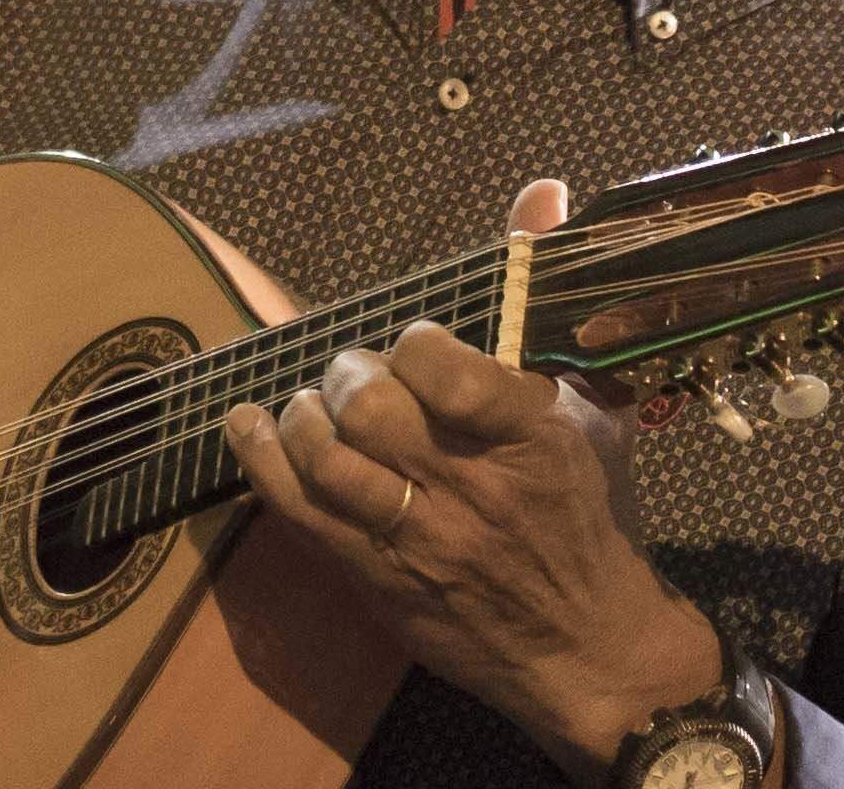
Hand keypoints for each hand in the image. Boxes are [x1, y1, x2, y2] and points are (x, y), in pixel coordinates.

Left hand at [223, 180, 724, 771]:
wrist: (592, 654)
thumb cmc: (593, 519)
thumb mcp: (590, 406)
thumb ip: (547, 299)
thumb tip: (542, 189)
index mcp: (531, 437)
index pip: (444, 366)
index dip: (415, 343)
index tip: (414, 344)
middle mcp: (472, 487)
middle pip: (373, 409)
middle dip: (347, 374)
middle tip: (350, 372)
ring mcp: (422, 541)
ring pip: (330, 462)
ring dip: (303, 418)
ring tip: (306, 405)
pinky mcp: (381, 583)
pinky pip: (302, 516)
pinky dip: (264, 464)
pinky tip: (250, 429)